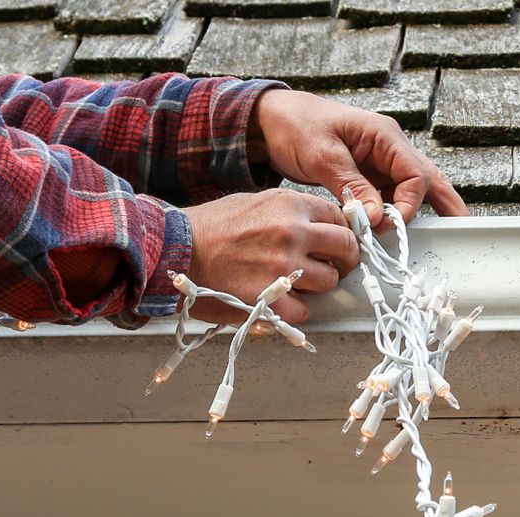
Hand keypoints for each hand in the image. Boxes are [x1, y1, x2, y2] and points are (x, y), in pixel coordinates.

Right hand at [181, 189, 358, 324]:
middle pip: (344, 248)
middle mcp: (293, 233)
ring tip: (296, 285)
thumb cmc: (208, 228)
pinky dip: (295, 310)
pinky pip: (304, 311)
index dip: (338, 232)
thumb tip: (315, 225)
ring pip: (329, 281)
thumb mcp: (253, 201)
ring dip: (317, 286)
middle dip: (342, 259)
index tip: (334, 243)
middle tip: (331, 266)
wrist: (176, 251)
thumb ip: (288, 212)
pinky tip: (279, 301)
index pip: (338, 218)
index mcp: (290, 205)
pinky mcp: (271, 299)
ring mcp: (284, 268)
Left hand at [249, 90, 467, 229]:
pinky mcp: (366, 175)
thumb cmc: (296, 126)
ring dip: (416, 212)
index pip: (414, 173)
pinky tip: (393, 232)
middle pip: (427, 178)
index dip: (408, 203)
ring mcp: (379, 162)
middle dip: (445, 204)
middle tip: (462, 229)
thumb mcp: (322, 155)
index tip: (388, 224)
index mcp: (384, 136)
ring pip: (411, 189)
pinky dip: (392, 213)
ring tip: (438, 236)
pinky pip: (388, 196)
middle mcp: (389, 148)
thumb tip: (378, 216)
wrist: (273, 120)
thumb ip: (351, 185)